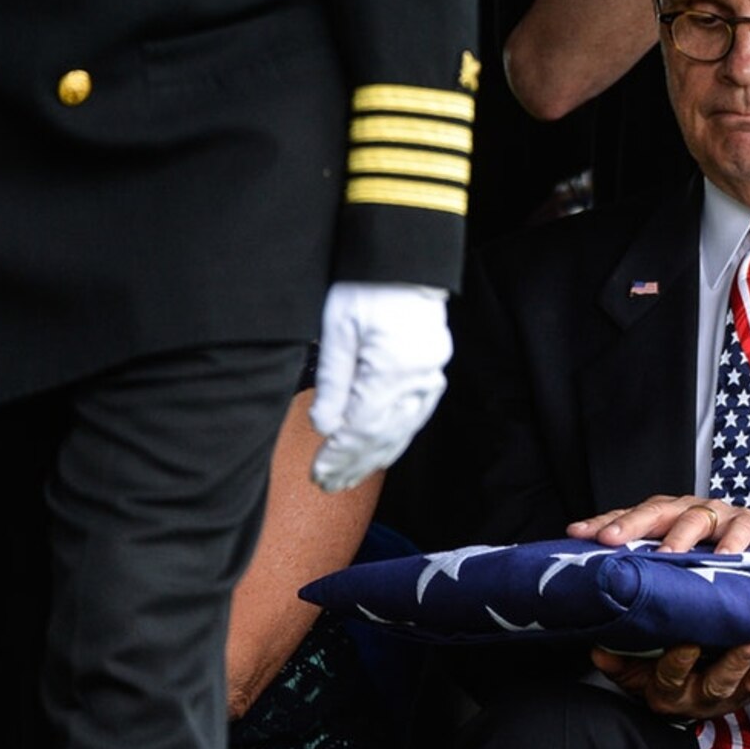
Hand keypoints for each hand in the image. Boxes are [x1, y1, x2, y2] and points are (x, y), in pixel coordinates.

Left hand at [310, 281, 450, 492]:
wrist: (405, 263)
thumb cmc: (367, 287)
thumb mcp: (338, 328)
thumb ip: (332, 382)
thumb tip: (324, 428)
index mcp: (394, 369)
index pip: (362, 428)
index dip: (339, 455)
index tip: (317, 473)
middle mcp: (419, 380)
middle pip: (382, 437)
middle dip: (353, 464)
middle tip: (326, 485)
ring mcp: (431, 379)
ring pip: (401, 432)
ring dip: (372, 459)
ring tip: (347, 480)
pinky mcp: (432, 376)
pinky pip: (413, 419)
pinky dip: (393, 441)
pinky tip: (377, 456)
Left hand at [568, 495, 749, 554]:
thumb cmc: (716, 552)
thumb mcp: (681, 558)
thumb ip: (651, 566)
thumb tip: (609, 586)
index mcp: (666, 515)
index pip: (629, 515)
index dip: (603, 523)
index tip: (576, 533)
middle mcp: (688, 509)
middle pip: (655, 511)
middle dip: (630, 524)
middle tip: (609, 540)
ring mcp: (719, 514)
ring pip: (695, 519)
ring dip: (678, 538)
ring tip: (665, 557)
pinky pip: (740, 531)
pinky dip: (732, 544)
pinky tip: (724, 558)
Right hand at [592, 643, 749, 720]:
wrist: (675, 698)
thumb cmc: (651, 674)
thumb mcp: (629, 671)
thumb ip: (616, 662)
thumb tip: (599, 649)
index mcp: (668, 690)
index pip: (672, 676)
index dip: (680, 661)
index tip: (688, 642)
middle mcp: (701, 697)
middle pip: (719, 683)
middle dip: (736, 663)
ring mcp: (730, 696)